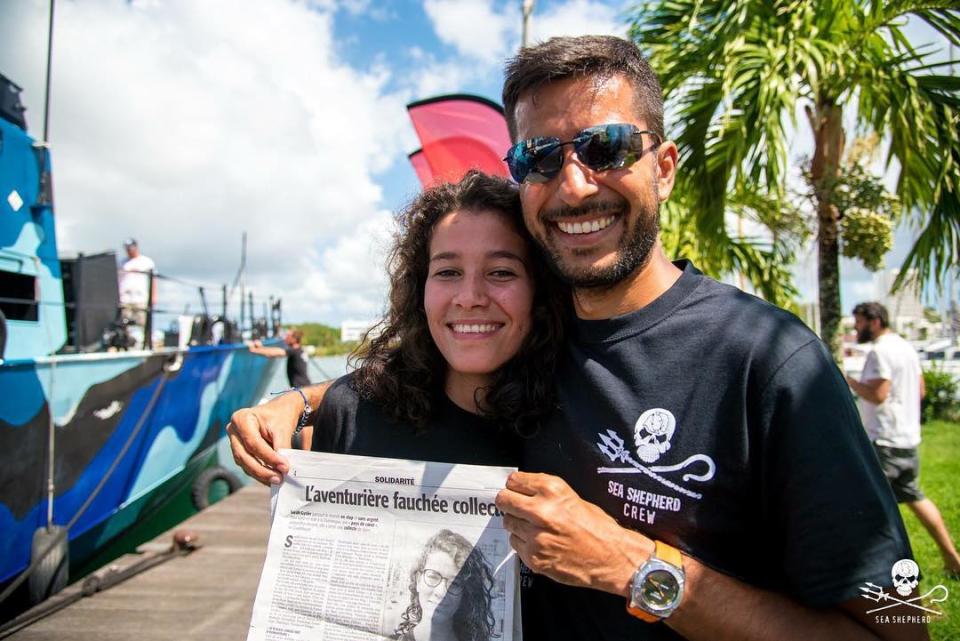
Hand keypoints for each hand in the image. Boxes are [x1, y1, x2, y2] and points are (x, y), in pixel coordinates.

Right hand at [226, 392, 301, 484]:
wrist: (281, 411)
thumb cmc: (281, 416)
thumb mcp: (283, 428)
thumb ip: (282, 447)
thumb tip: (283, 468)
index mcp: (242, 418)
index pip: (253, 443)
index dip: (268, 457)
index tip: (285, 467)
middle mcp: (234, 430)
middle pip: (245, 455)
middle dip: (262, 470)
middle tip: (279, 478)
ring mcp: (234, 442)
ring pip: (244, 463)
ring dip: (261, 474)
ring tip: (277, 480)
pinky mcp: (239, 451)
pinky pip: (247, 466)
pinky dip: (259, 473)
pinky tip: (272, 479)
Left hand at [495, 472, 652, 595]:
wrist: (612, 557)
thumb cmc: (598, 527)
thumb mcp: (572, 497)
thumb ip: (544, 492)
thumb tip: (521, 491)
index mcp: (551, 489)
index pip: (514, 481)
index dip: (515, 486)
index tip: (516, 490)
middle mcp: (541, 510)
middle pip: (504, 500)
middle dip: (508, 503)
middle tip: (516, 507)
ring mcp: (535, 535)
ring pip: (508, 523)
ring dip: (517, 524)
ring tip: (535, 527)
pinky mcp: (534, 557)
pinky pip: (515, 544)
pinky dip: (524, 543)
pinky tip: (541, 542)